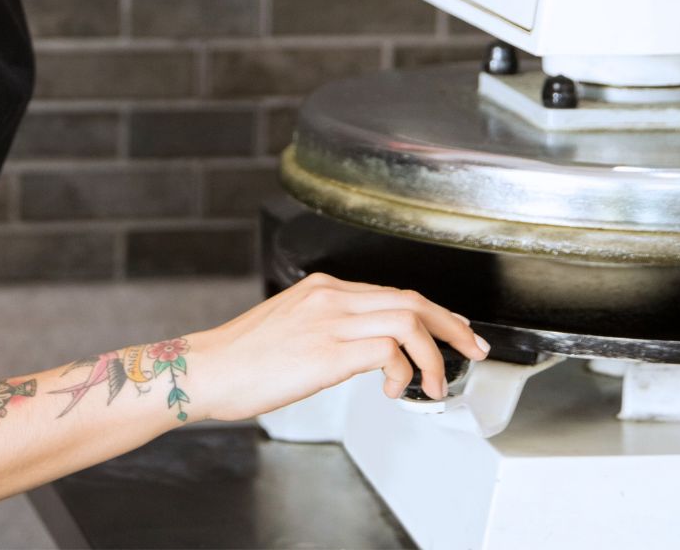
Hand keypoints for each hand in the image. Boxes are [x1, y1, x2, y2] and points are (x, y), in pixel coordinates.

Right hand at [183, 272, 490, 422]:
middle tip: (474, 349)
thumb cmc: (241, 359)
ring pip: (409, 320)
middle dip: (452, 326)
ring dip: (435, 355)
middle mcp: (332, 296)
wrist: (206, 370)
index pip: (395, 292)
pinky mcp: (328, 350)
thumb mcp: (291, 328)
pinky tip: (396, 390)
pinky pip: (389, 352)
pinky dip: (405, 372)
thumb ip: (329, 328)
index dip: (434, 313)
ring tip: (437, 383)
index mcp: (324, 288)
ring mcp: (331, 320)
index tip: (454, 332)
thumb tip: (366, 351)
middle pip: (413, 299)